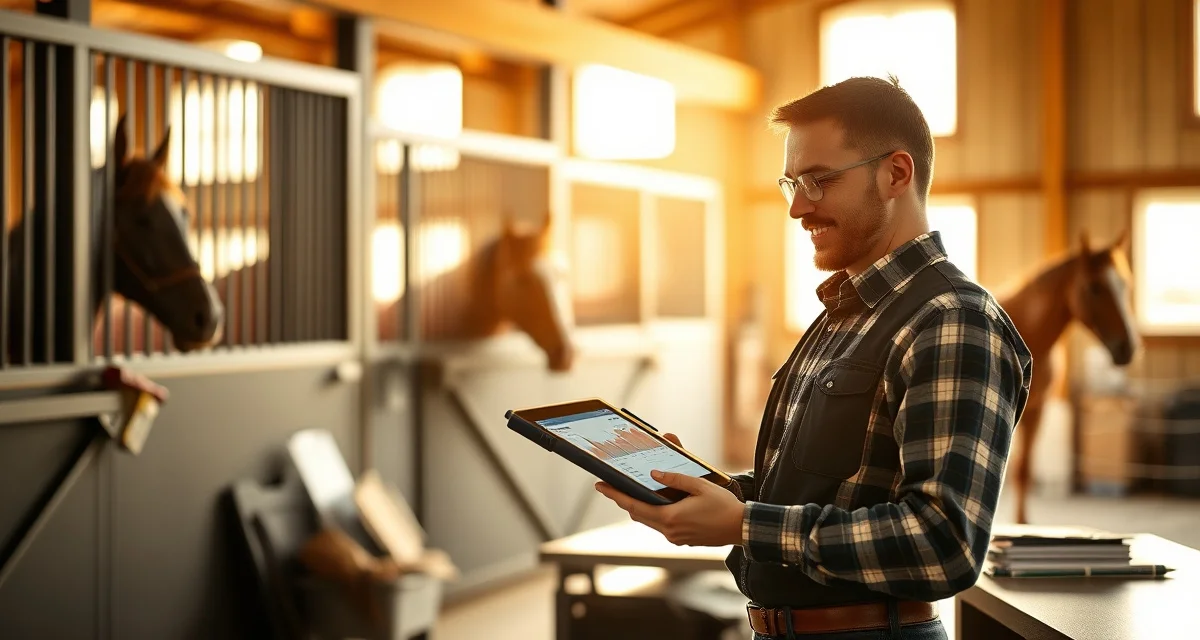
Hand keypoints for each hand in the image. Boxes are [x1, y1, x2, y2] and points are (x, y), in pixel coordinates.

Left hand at [595, 432, 744, 546]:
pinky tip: (655, 503)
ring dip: (638, 508)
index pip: (634, 505)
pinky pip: (661, 525)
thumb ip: (675, 479)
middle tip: (610, 487)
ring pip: (649, 521)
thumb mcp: (699, 485)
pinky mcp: (682, 539)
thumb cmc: (723, 506)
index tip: (601, 486)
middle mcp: (669, 531)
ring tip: (629, 492)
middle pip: (638, 514)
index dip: (616, 495)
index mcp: (670, 518)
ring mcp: (675, 538)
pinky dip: (653, 514)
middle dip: (623, 500)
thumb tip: (654, 474)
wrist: (740, 528)